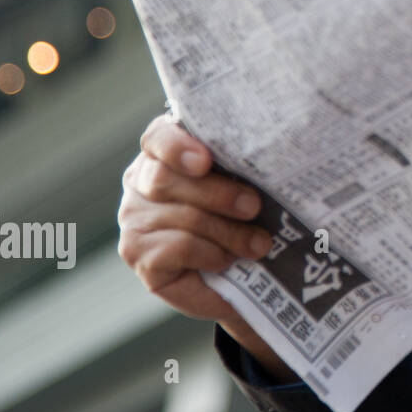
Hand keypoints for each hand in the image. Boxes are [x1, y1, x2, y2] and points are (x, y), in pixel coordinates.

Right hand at [118, 115, 296, 380]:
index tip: (205, 161)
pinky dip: (212, 255)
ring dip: (229, 233)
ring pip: (182, 217)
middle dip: (219, 194)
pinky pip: (179, 249)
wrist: (243, 275)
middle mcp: (141, 181)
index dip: (177, 147)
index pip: (159, 136)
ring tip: (259, 244)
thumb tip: (277, 152)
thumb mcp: (247, 181)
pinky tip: (228, 260)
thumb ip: (244, 162)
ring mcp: (134, 219)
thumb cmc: (247, 215)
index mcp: (167, 151)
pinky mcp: (139, 255)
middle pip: (166, 179)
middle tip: (254, 207)